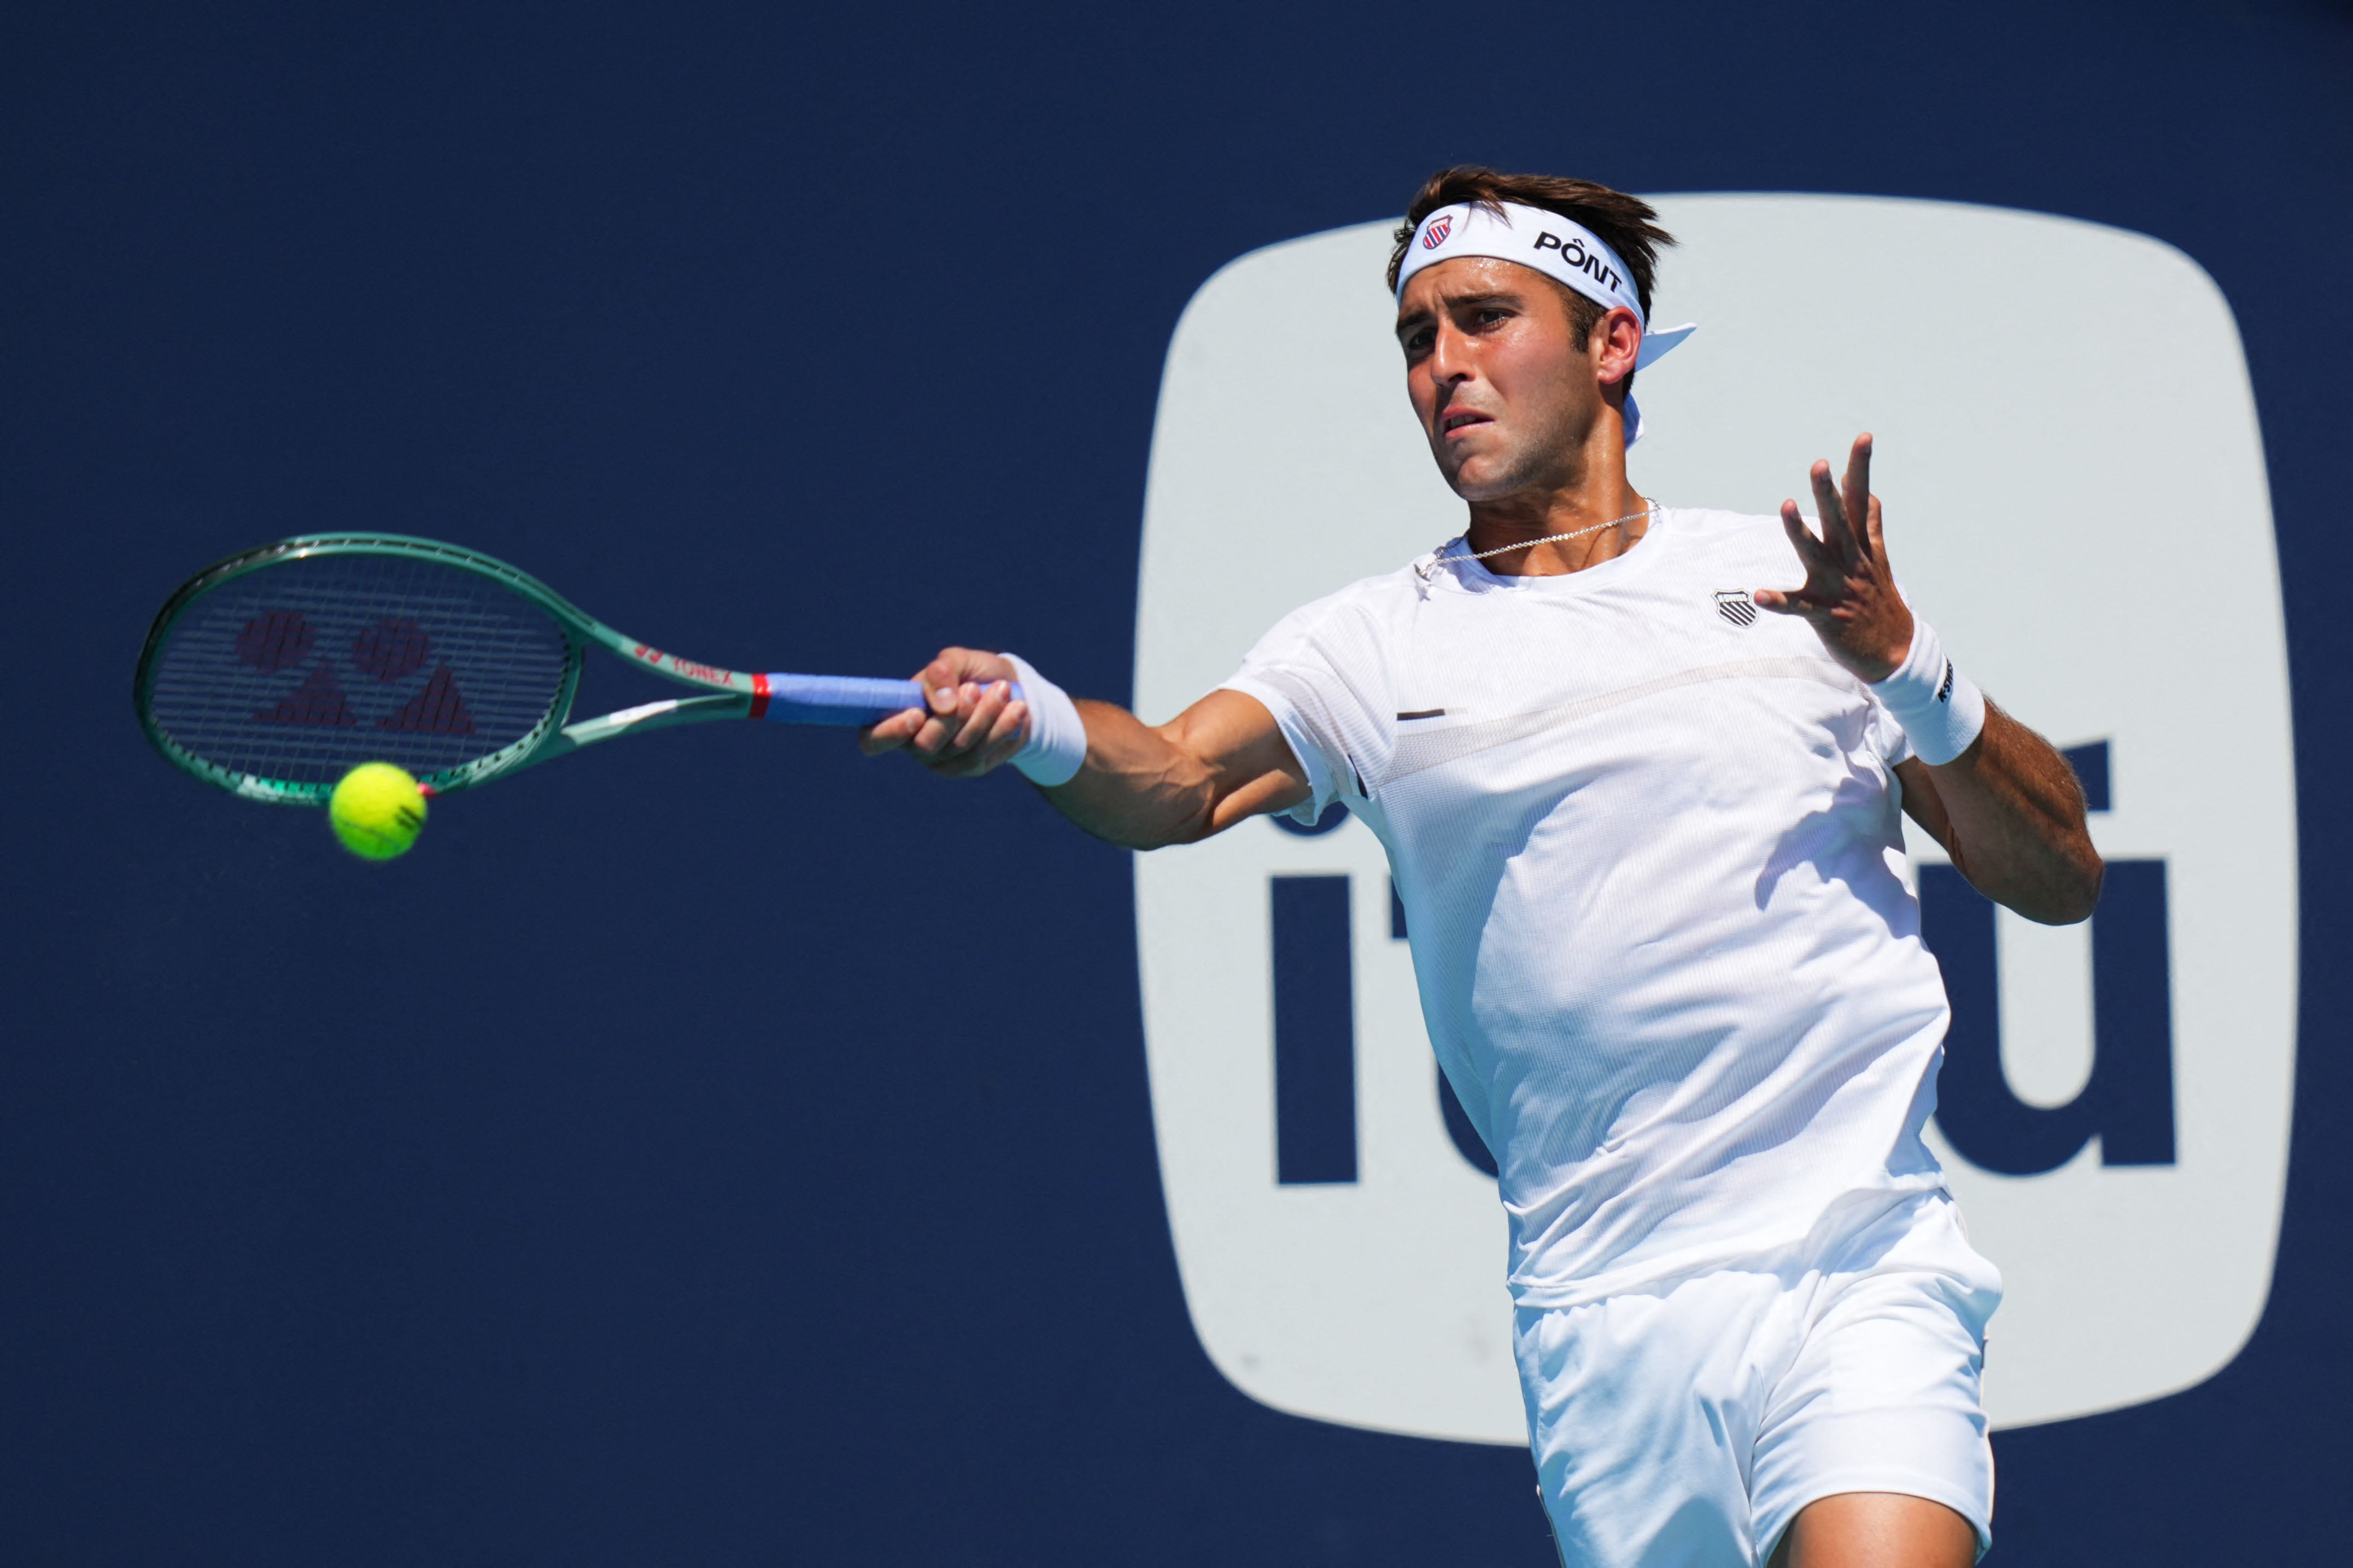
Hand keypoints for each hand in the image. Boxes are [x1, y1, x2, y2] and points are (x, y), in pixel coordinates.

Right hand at [857, 646, 1030, 777]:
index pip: (873, 740)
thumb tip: (942, 702)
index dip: (889, 733)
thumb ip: (942, 672)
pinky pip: (984, 754)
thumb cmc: (973, 673)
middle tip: (973, 689)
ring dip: (984, 717)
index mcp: (898, 717)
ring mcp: (943, 760)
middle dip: (954, 717)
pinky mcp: (971, 767)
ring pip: (959, 749)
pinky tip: (1016, 709)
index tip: (917, 714)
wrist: (1011, 688)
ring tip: (1003, 690)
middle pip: (925, 745)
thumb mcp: (957, 661)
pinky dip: (1002, 728)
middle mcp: (915, 744)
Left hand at [1754, 433, 1915, 682]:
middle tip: (1819, 464)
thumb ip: (1870, 526)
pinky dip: (1779, 601)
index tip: (1863, 436)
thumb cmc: (1881, 600)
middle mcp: (1851, 562)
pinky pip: (1798, 608)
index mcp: (1862, 546)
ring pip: (1816, 555)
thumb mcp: (1879, 560)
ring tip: (1786, 504)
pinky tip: (1758, 594)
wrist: (1896, 652)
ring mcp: (1838, 588)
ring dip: (1799, 530)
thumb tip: (1870, 493)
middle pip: (1839, 521)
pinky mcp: (1824, 616)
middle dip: (1828, 492)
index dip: (1860, 468)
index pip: (1862, 500)